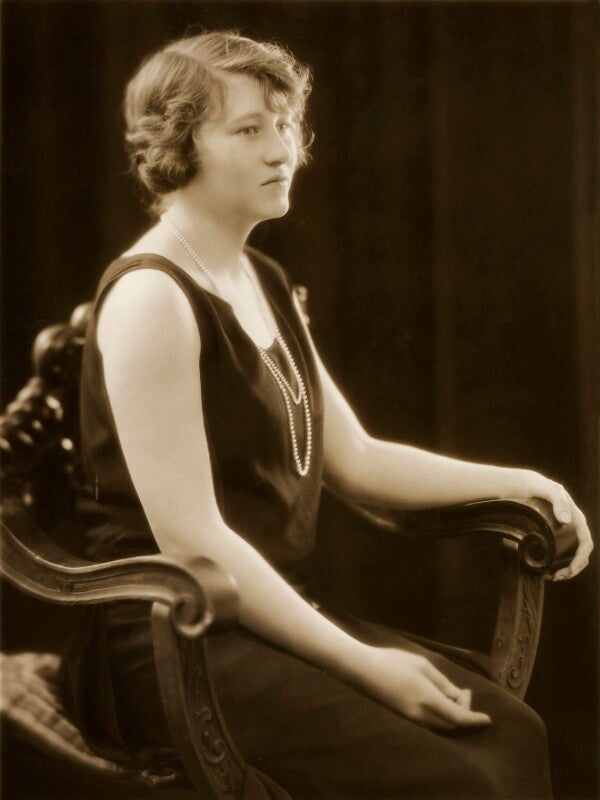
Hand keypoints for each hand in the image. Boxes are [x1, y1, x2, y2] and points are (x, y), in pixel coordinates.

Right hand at [354, 646, 490, 730]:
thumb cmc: (393, 662)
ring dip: (453, 714)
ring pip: (441, 725)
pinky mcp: (405, 716)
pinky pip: (431, 722)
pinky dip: (442, 715)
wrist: (363, 670)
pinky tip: (439, 699)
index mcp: (427, 699)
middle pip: (452, 724)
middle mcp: (421, 714)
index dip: (475, 719)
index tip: (488, 719)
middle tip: (465, 692)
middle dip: (464, 712)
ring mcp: (411, 718)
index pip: (458, 717)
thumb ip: (442, 683)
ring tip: (454, 694)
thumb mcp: (422, 666)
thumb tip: (457, 696)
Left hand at [513, 469, 592, 579]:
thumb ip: (558, 501)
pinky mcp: (553, 537)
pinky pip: (559, 555)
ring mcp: (563, 534)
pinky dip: (555, 565)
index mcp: (577, 520)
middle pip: (580, 554)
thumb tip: (566, 520)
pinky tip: (545, 570)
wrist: (525, 487)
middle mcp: (573, 528)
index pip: (586, 543)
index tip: (571, 570)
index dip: (581, 558)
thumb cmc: (539, 487)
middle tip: (557, 577)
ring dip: (564, 570)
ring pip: (570, 557)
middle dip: (572, 569)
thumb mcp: (549, 490)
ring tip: (551, 577)